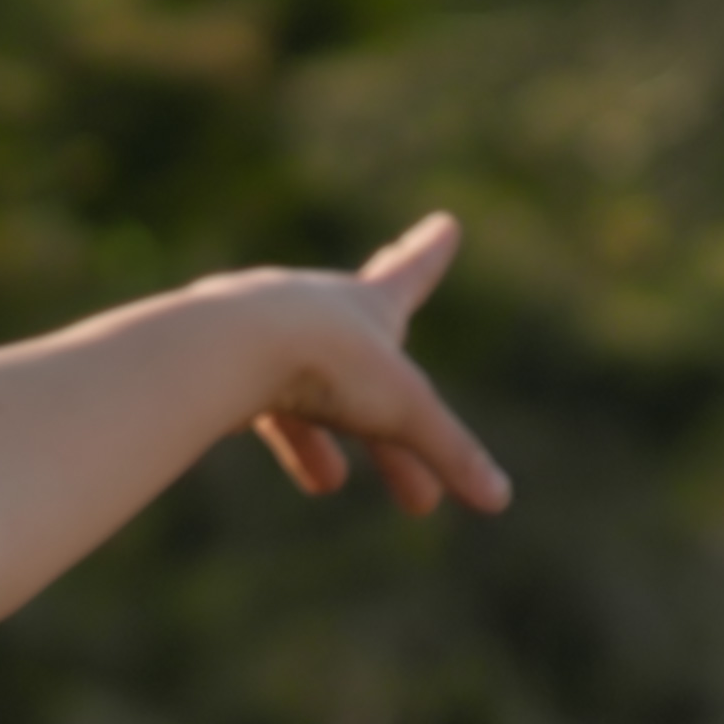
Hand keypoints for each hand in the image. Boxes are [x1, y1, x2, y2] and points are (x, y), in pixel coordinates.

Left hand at [239, 213, 511, 516]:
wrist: (224, 349)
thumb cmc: (324, 361)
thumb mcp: (403, 412)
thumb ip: (450, 454)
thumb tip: (499, 499)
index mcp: (367, 302)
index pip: (410, 272)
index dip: (429, 254)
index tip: (445, 224)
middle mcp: (315, 307)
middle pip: (365, 366)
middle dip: (392, 429)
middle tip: (417, 486)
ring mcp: (264, 332)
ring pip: (307, 391)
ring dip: (324, 440)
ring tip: (328, 484)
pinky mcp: (224, 362)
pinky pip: (260, 405)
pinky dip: (288, 441)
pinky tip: (303, 475)